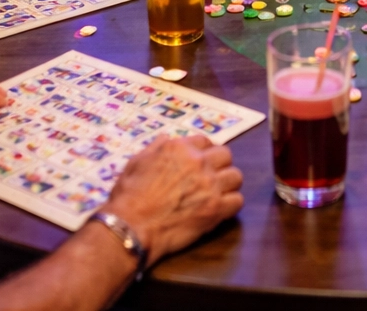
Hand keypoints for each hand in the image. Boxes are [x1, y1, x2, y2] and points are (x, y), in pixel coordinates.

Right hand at [102, 135, 243, 265]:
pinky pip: (237, 201)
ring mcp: (209, 185)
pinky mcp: (215, 208)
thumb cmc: (128, 196)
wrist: (130, 227)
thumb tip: (166, 138)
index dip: (203, 152)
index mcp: (179, 148)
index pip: (205, 141)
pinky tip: (220, 210)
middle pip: (225, 155)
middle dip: (219, 165)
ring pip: (236, 177)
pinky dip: (230, 206)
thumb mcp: (136, 162)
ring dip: (228, 185)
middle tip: (211, 178)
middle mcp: (198, 162)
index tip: (201, 163)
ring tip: (217, 194)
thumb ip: (155, 148)